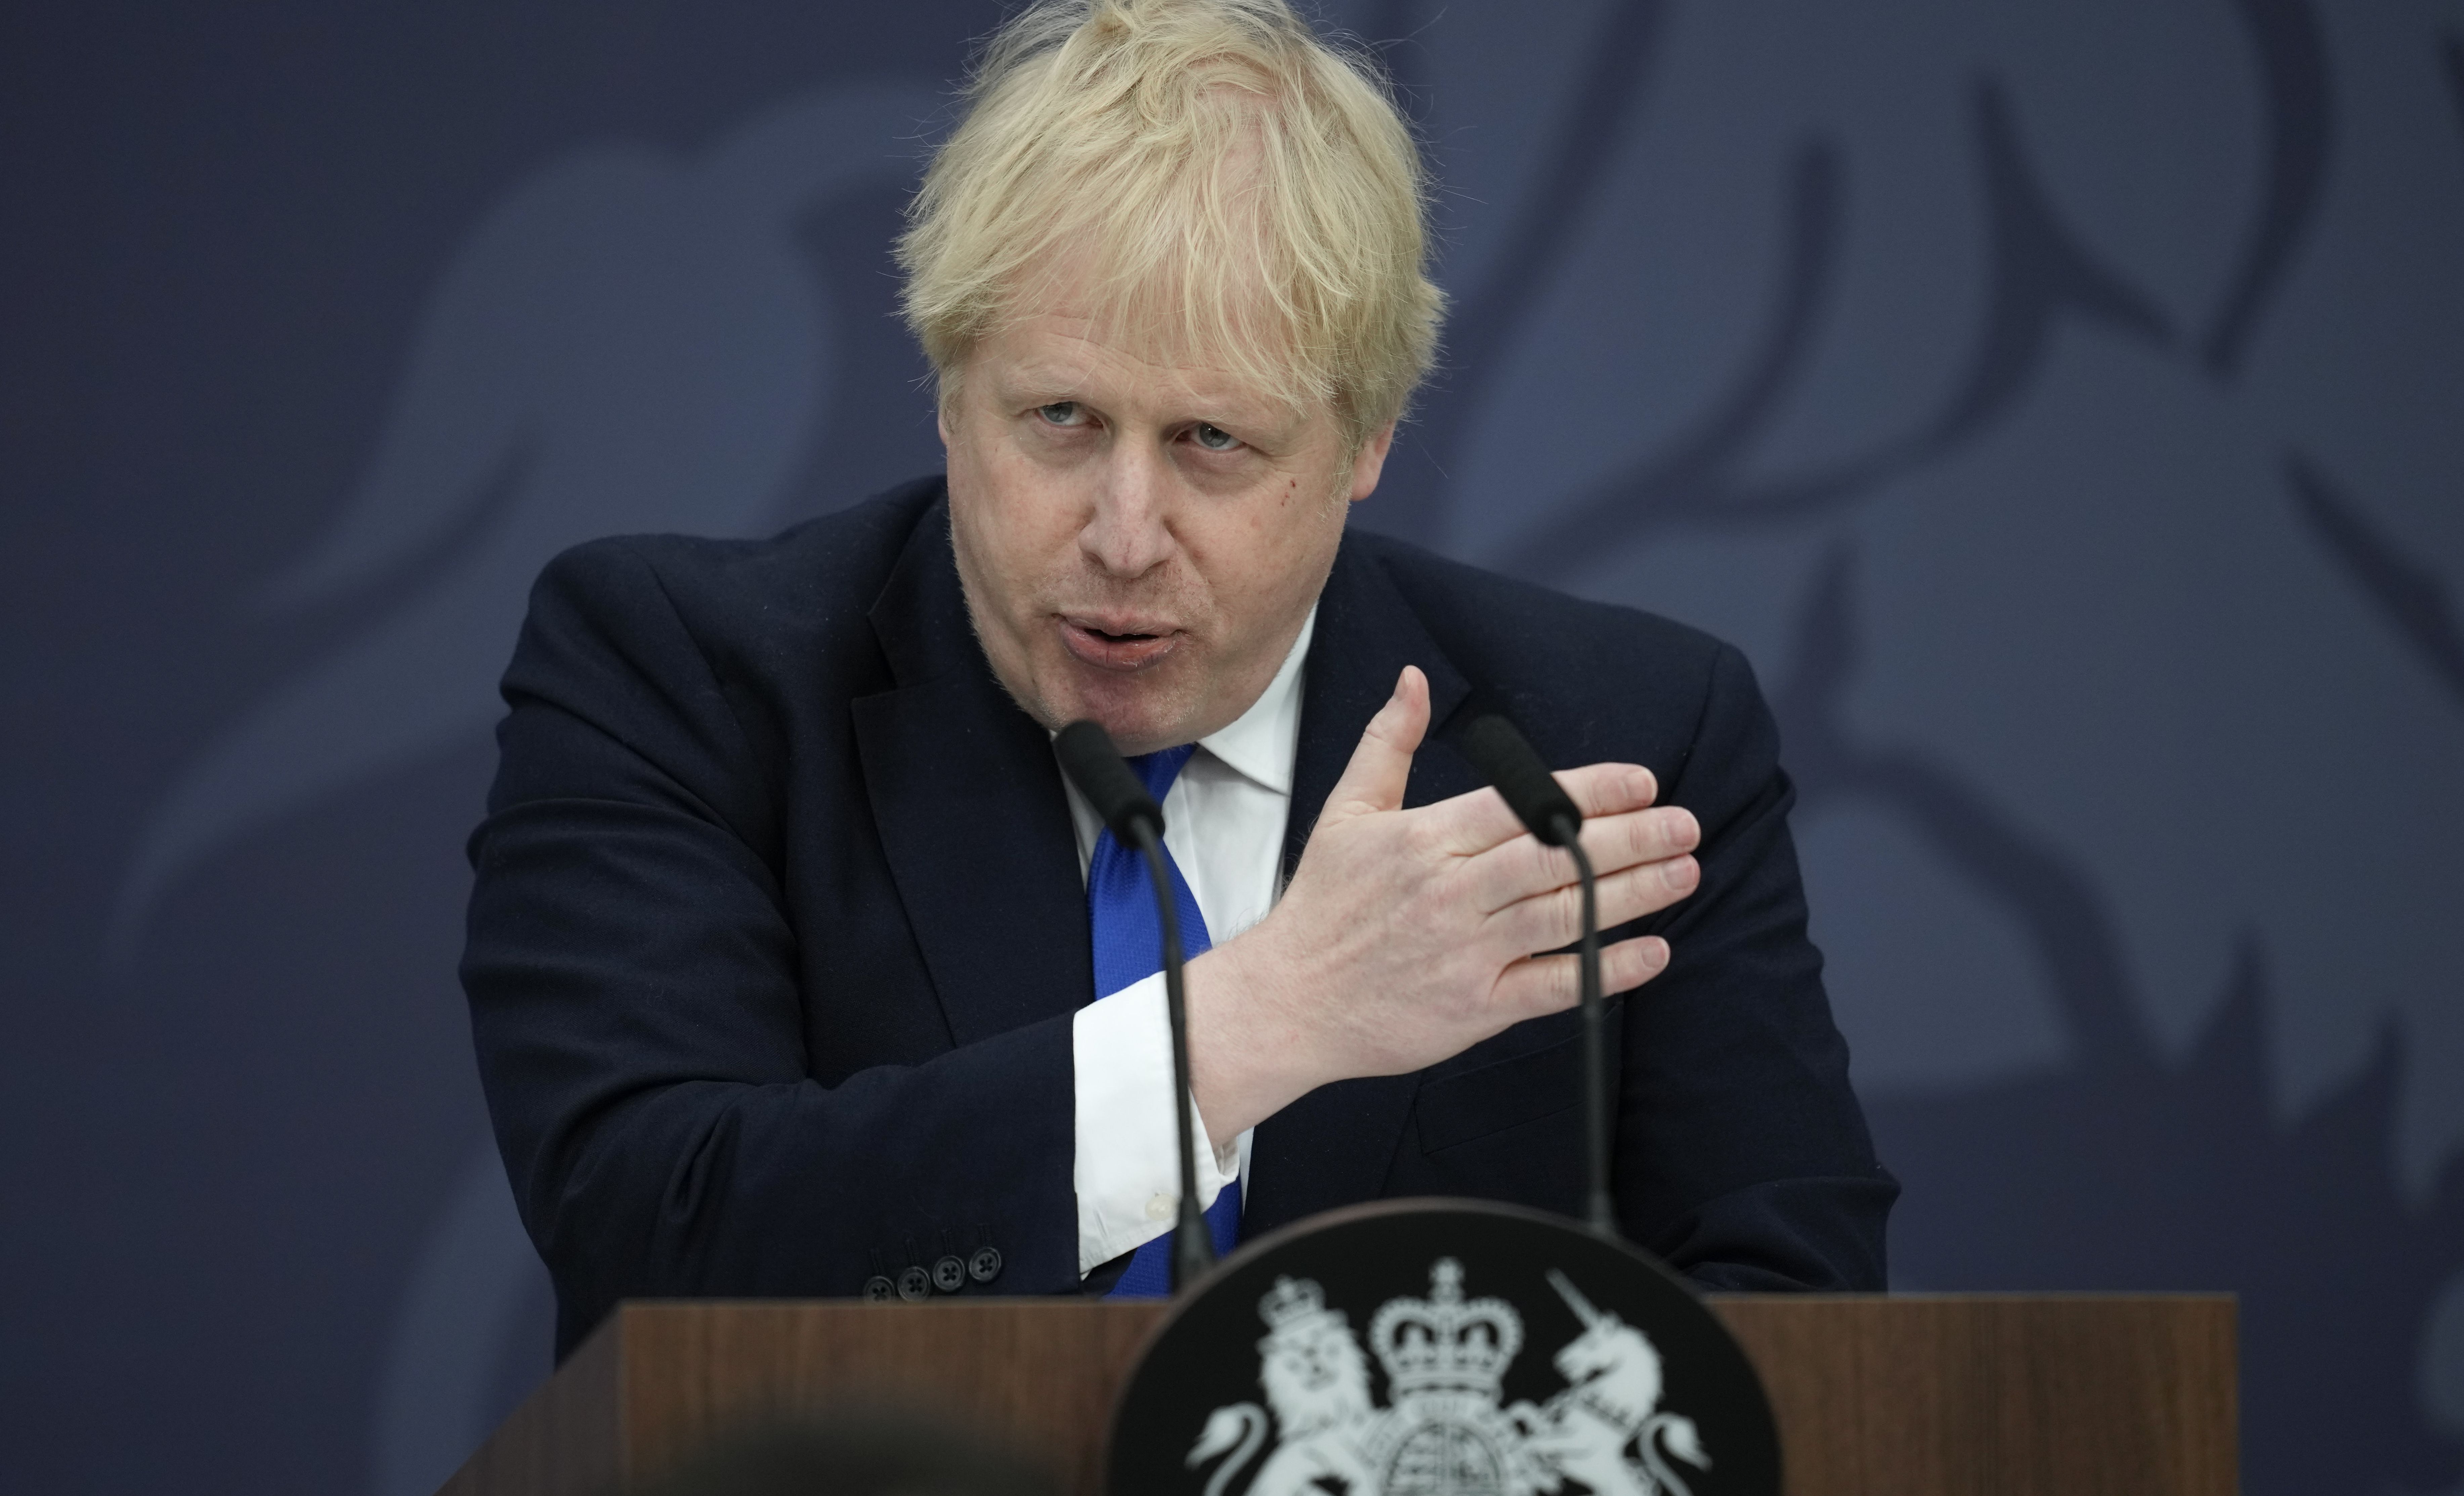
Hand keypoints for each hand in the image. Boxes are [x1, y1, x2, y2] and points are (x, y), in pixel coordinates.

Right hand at [1184, 666, 1700, 1146]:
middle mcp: (1451, 893)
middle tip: (1686, 825)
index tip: (1643, 781)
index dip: (1590, 792)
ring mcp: (1466, 953)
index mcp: (1425, 840)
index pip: (1522, 805)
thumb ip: (1388, 743)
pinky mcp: (1475, 1008)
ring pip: (1564, 916)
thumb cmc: (1323, 905)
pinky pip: (1553, 984)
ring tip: (1684, 873)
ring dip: (1634, 894)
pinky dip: (1605, 970)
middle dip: (1632, 839)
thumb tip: (1414, 679)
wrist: (1287, 1002)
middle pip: (1556, 858)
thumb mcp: (1346, 812)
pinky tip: (1652, 953)